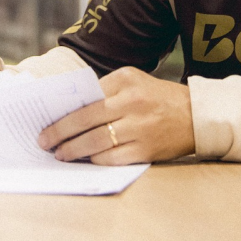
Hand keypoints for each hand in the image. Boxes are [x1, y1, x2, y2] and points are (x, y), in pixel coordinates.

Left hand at [38, 67, 194, 164]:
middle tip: (45, 141)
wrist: (196, 115)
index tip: (46, 120)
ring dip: (74, 149)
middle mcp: (132, 102)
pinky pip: (113, 158)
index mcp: (125, 80)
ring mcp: (140, 127)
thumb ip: (105, 91)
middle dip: (61, 132)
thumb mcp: (133, 82)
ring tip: (61, 153)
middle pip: (86, 119)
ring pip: (97, 141)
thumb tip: (70, 109)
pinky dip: (95, 160)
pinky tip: (84, 160)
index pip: (86, 97)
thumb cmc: (157, 97)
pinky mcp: (147, 150)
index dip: (63, 111)